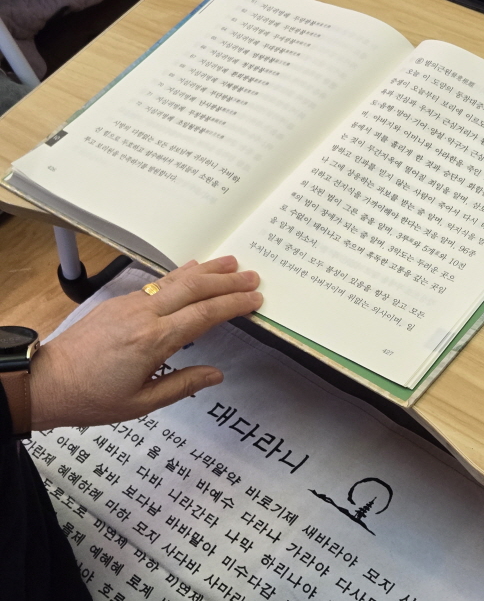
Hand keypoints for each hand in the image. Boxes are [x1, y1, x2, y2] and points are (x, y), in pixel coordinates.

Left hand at [29, 256, 262, 429]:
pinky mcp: (118, 302)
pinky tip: (194, 269)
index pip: (204, 315)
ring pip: (176, 279)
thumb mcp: (141, 403)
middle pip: (195, 289)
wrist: (45, 382)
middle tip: (253, 278)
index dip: (233, 305)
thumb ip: (183, 385)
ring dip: (207, 270)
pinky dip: (181, 274)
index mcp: (153, 341)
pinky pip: (157, 282)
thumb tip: (216, 374)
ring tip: (232, 263)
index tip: (254, 300)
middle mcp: (143, 316)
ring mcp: (129, 304)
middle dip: (227, 282)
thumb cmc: (90, 398)